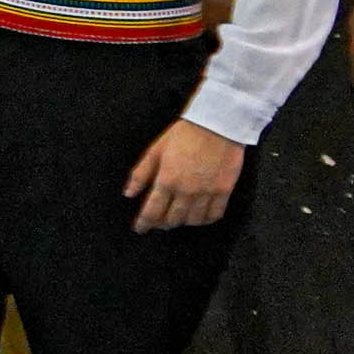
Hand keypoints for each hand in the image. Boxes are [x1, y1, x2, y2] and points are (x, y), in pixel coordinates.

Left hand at [123, 118, 246, 231]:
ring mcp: (207, 192)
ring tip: (177, 219)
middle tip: (158, 223)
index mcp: (166, 180)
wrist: (217, 125)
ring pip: (193, 220)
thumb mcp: (155, 151)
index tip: (140, 228)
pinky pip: (214, 214)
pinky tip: (199, 217)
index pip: (152, 211)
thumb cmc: (184, 135)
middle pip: (172, 219)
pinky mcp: (224, 190)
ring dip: (182, 222)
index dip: (144, 223)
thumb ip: (141, 174)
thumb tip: (129, 193)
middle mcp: (186, 190)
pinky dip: (205, 220)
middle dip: (162, 224)